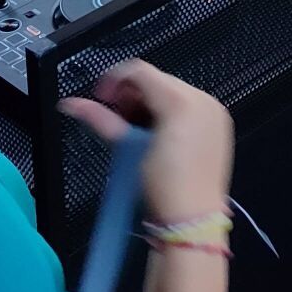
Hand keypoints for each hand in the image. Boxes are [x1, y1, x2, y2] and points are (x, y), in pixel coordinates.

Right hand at [62, 59, 233, 225]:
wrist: (193, 220)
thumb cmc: (165, 191)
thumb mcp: (129, 150)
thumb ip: (102, 120)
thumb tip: (73, 105)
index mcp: (181, 102)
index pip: (140, 71)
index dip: (115, 80)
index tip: (102, 97)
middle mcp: (202, 101)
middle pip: (156, 81)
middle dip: (132, 96)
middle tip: (118, 119)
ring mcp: (213, 111)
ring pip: (172, 92)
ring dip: (150, 105)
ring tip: (138, 131)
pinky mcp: (219, 123)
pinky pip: (190, 105)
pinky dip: (170, 114)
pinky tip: (159, 135)